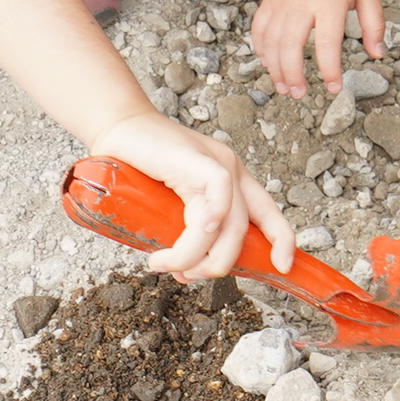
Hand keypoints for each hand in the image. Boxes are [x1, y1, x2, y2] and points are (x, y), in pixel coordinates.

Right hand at [89, 111, 295, 281]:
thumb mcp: (168, 205)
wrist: (116, 126)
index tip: (283, 266)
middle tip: (185, 275)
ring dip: (196, 256)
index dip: (282, 240)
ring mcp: (218, 163)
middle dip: (218, 265)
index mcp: (231, 181)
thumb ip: (182, 234)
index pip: (268, 213)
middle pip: (244, 230)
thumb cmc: (138, 166)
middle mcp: (231, 172)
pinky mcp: (199, 159)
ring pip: (229, 223)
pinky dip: (205, 225)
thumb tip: (186, 273)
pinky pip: (218, 195)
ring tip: (164, 263)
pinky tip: (178, 243)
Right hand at [254, 0, 385, 98]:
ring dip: (275, 69)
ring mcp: (281, 1)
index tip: (334, 88)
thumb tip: (378, 54)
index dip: (330, 70)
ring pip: (271, 42)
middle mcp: (302, 3)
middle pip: (290, 48)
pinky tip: (268, 63)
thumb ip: (374, 24)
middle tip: (300, 95)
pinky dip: (261, 49)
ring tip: (284, 87)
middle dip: (293, 76)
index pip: (327, 44)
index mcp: (329, 2)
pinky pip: (259, 29)